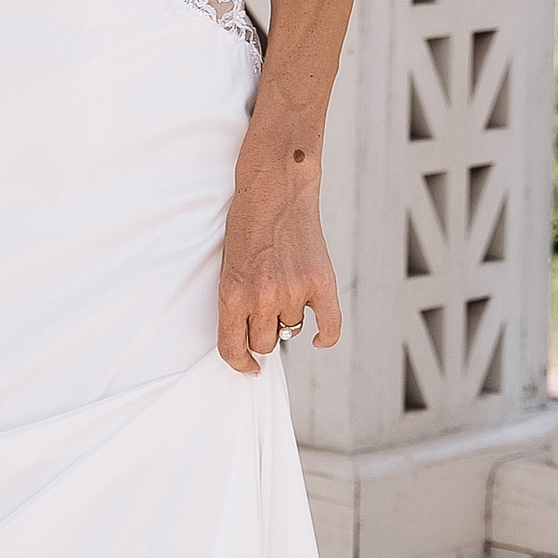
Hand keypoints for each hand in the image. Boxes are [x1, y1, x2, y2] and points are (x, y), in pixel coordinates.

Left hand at [217, 126, 340, 374]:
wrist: (275, 189)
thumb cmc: (246, 224)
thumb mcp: (228, 264)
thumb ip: (238, 300)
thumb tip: (253, 335)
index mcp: (232, 294)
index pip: (232, 348)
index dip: (240, 364)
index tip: (248, 368)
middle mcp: (262, 297)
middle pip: (264, 343)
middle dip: (262, 335)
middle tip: (263, 317)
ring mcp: (293, 290)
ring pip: (291, 332)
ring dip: (286, 324)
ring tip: (283, 299)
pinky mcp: (321, 282)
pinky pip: (329, 326)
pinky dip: (325, 337)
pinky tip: (319, 338)